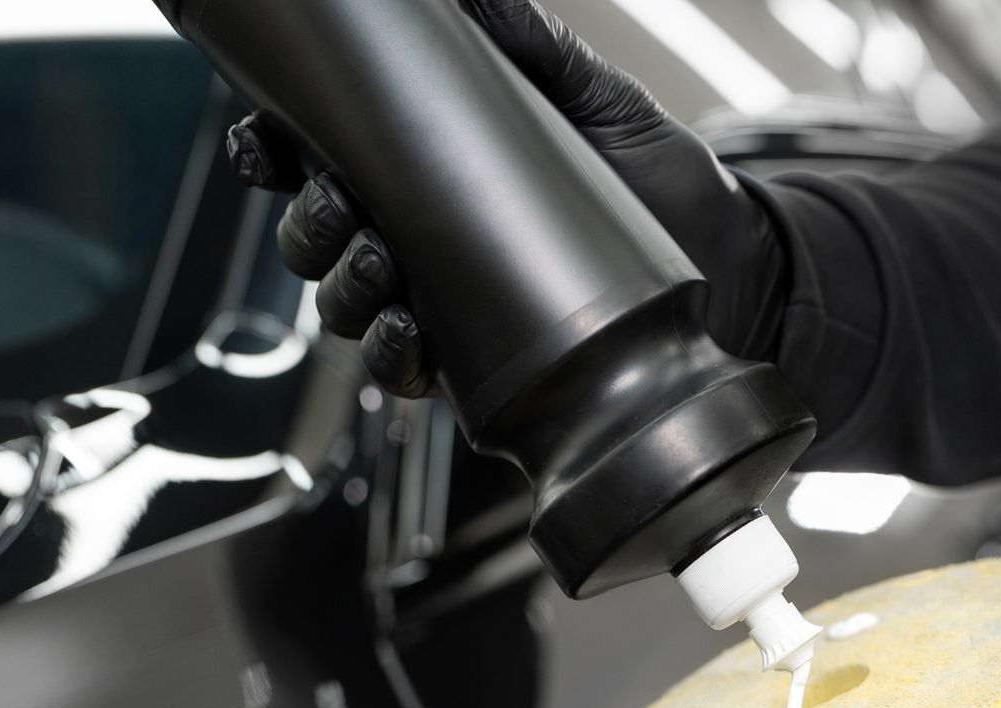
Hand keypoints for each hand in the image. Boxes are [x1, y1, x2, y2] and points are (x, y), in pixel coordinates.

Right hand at [223, 0, 788, 395]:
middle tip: (337, 207)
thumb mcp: (594, 97)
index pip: (326, 155)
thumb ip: (529, 43)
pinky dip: (388, 355)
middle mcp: (425, 237)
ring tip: (377, 264)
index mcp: (430, 166)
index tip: (267, 141)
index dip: (276, 149)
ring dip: (339, 288)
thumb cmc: (665, 179)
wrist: (733, 264)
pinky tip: (403, 330)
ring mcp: (447, 304)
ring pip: (345, 304)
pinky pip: (405, 371)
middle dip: (306, 223)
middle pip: (318, 235)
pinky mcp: (482, 365)